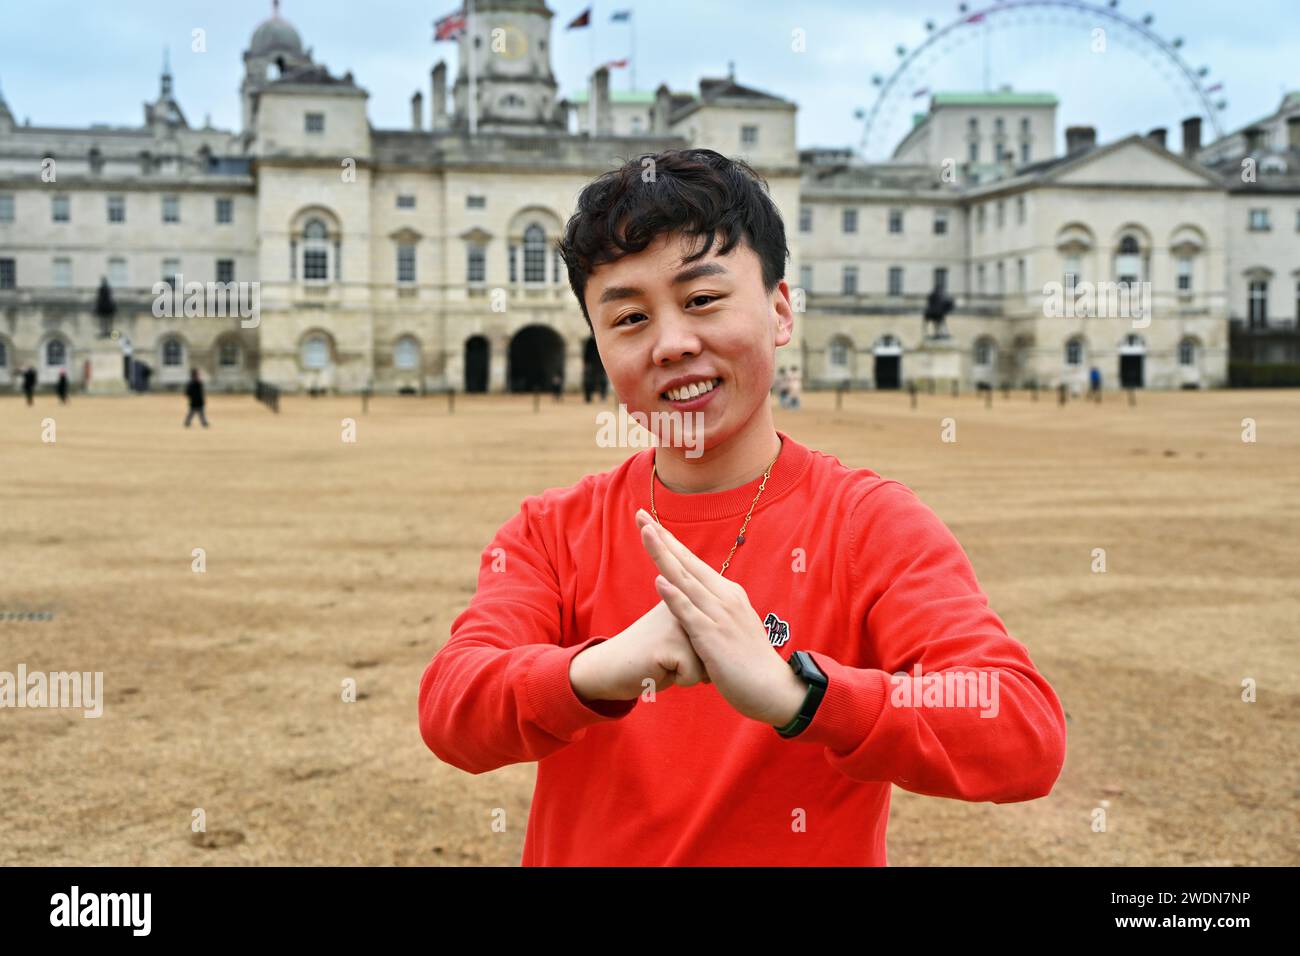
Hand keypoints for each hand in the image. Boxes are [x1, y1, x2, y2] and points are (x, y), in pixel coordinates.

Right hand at [569, 598, 710, 703]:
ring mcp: (677, 621)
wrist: (610, 668)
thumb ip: (704, 627)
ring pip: (709, 662)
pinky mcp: (670, 643)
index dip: (706, 649)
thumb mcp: (682, 634)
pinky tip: (660, 668)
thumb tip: (733, 638)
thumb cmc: (652, 657)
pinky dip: (681, 680)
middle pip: (718, 647)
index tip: (684, 646)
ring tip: (667, 662)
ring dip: (692, 672)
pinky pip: (694, 675)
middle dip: (701, 662)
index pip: (720, 631)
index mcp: (690, 598)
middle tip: (672, 656)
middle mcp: (685, 604)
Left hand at [634, 508, 802, 724]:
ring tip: (646, 534)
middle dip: (662, 538)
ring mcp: (719, 615)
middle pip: (687, 563)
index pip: (693, 563)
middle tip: (640, 515)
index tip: (650, 524)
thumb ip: (716, 614)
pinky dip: (674, 595)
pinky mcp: (713, 637)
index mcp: (728, 594)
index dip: (670, 542)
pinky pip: (690, 613)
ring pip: (685, 580)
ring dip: (664, 556)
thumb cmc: (749, 663)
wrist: (773, 689)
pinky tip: (659, 580)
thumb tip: (699, 606)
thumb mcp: (732, 629)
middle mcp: (724, 598)